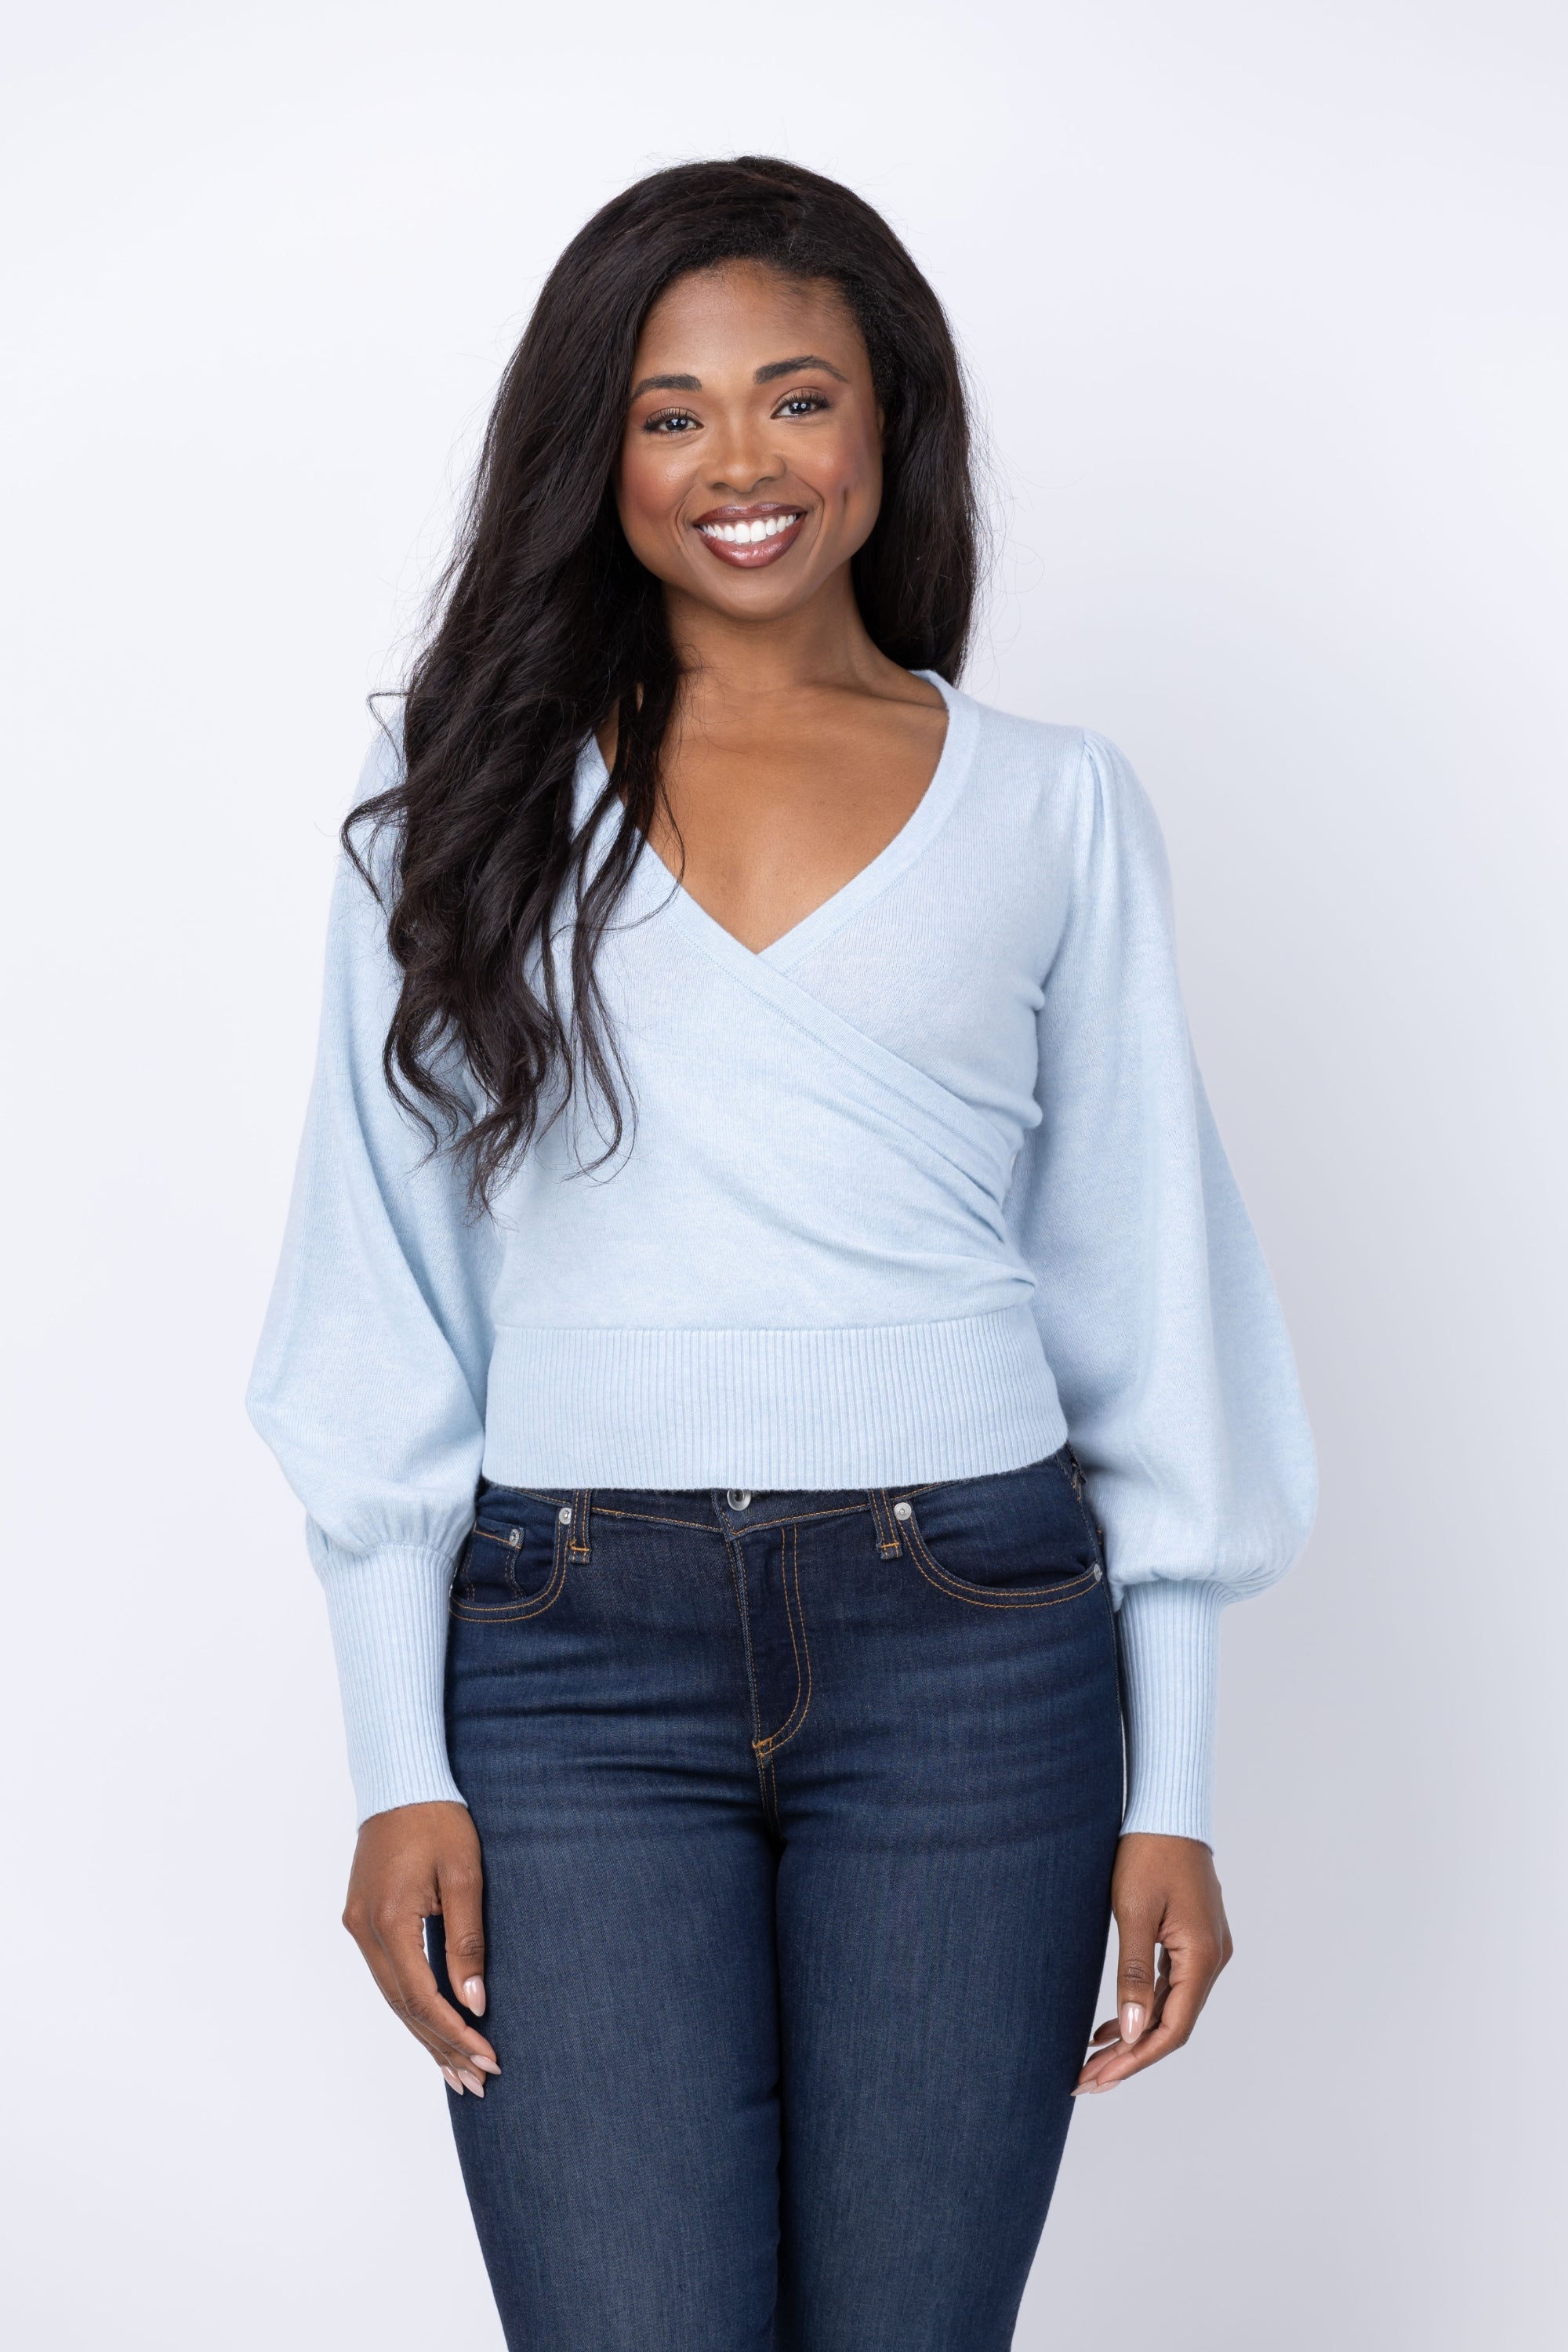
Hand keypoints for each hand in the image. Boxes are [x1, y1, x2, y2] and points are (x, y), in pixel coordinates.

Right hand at [342, 1800, 500, 2097]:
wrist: (400, 1782)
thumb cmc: (438, 1821)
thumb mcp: (465, 1875)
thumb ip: (467, 1941)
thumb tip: (475, 2003)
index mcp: (389, 1920)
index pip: (422, 1996)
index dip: (455, 2033)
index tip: (488, 2057)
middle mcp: (364, 1930)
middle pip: (403, 2007)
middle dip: (441, 2047)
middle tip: (478, 2082)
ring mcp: (358, 1926)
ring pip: (392, 1997)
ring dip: (425, 2034)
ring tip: (458, 2073)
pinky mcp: (361, 1920)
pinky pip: (387, 1976)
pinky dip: (410, 2007)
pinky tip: (431, 2029)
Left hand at [1073, 1832, 1232, 2093]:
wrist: (1168, 1809)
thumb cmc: (1147, 1852)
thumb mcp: (1133, 1912)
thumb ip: (1134, 1974)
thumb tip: (1133, 2033)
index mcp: (1203, 1957)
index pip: (1172, 2029)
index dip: (1135, 2060)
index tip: (1097, 2078)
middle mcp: (1213, 1959)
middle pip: (1173, 2025)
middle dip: (1130, 2056)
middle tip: (1086, 2081)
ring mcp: (1206, 1950)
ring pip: (1171, 2008)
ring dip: (1135, 2035)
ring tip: (1093, 2059)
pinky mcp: (1193, 1939)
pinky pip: (1170, 1986)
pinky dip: (1144, 2007)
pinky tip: (1115, 2023)